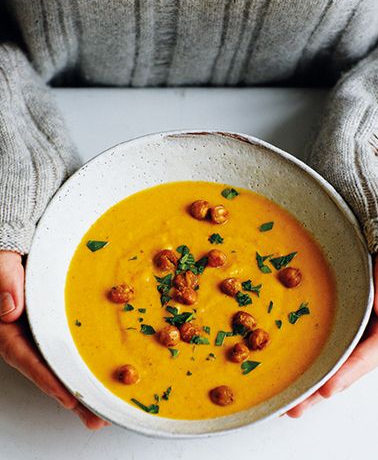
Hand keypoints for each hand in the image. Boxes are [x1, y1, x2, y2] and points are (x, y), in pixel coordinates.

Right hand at [0, 250, 108, 428]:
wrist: (25, 226)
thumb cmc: (13, 238)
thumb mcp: (4, 254)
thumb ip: (3, 275)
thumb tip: (12, 308)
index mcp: (5, 317)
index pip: (23, 353)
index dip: (47, 377)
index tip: (68, 397)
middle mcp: (20, 325)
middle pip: (45, 364)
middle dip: (69, 392)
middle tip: (94, 416)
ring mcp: (38, 322)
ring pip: (58, 356)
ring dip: (78, 381)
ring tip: (102, 408)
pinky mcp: (54, 315)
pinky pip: (69, 338)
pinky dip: (82, 357)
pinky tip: (100, 372)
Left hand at [287, 247, 377, 417]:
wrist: (367, 222)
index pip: (376, 349)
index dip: (352, 371)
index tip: (329, 387)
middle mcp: (370, 325)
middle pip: (350, 363)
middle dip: (324, 386)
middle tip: (297, 406)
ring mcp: (351, 322)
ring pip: (333, 355)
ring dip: (312, 378)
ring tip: (286, 400)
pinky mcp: (334, 315)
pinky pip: (320, 336)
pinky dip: (305, 354)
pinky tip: (284, 366)